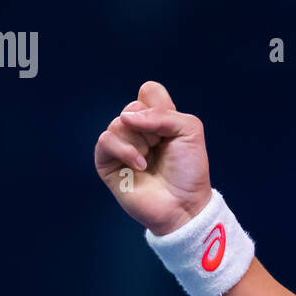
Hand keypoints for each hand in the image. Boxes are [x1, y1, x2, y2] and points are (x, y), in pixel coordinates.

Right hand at [94, 80, 213, 235]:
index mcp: (157, 119)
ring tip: (150, 160)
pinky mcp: (107, 162)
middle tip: (160, 147)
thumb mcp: (190, 131)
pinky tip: (140, 166)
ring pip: (118, 123)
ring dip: (139, 142)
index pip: (148, 91)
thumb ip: (163, 114)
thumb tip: (127, 118)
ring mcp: (121, 145)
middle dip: (151, 127)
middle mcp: (137, 130)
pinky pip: (105, 140)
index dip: (159, 106)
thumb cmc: (189, 171)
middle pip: (132, 107)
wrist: (184, 204)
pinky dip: (124, 150)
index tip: (170, 127)